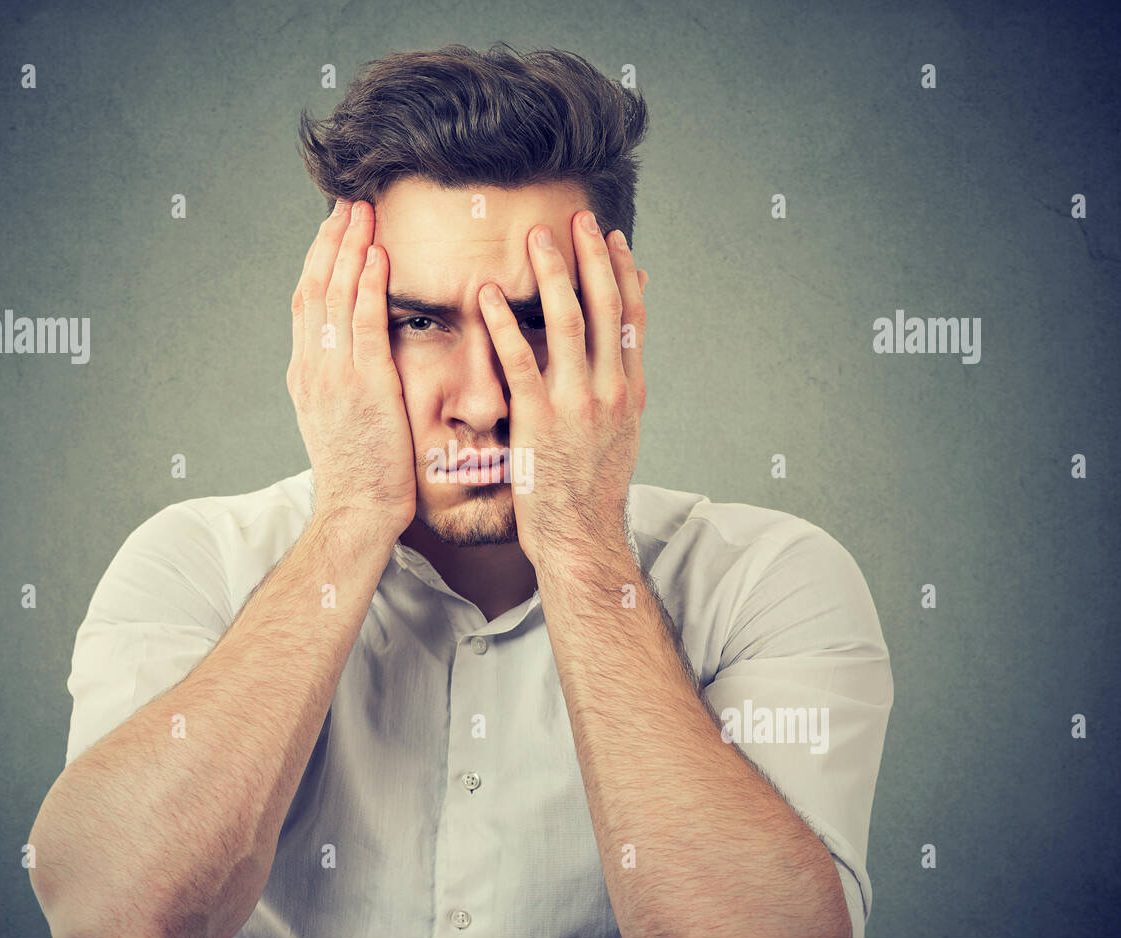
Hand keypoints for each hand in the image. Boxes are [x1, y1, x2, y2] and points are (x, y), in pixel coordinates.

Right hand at [288, 200, 416, 540]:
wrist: (356, 511)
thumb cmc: (361, 473)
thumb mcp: (342, 420)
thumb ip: (345, 381)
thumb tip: (360, 355)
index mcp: (305, 374)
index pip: (306, 302)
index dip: (319, 260)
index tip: (335, 229)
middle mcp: (311, 367)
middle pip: (314, 286)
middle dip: (331, 240)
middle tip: (347, 202)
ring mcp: (333, 374)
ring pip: (334, 295)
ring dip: (349, 247)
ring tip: (363, 211)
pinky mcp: (362, 385)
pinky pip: (362, 322)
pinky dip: (367, 283)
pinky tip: (378, 253)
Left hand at [478, 211, 646, 569]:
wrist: (581, 536)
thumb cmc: (591, 487)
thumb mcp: (619, 433)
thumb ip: (616, 386)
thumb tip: (615, 350)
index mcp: (631, 390)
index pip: (633, 316)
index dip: (622, 272)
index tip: (612, 238)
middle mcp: (611, 390)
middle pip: (606, 307)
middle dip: (592, 257)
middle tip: (576, 218)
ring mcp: (578, 404)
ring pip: (570, 323)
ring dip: (553, 275)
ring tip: (536, 239)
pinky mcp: (540, 421)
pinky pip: (520, 361)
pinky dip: (503, 324)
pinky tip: (487, 296)